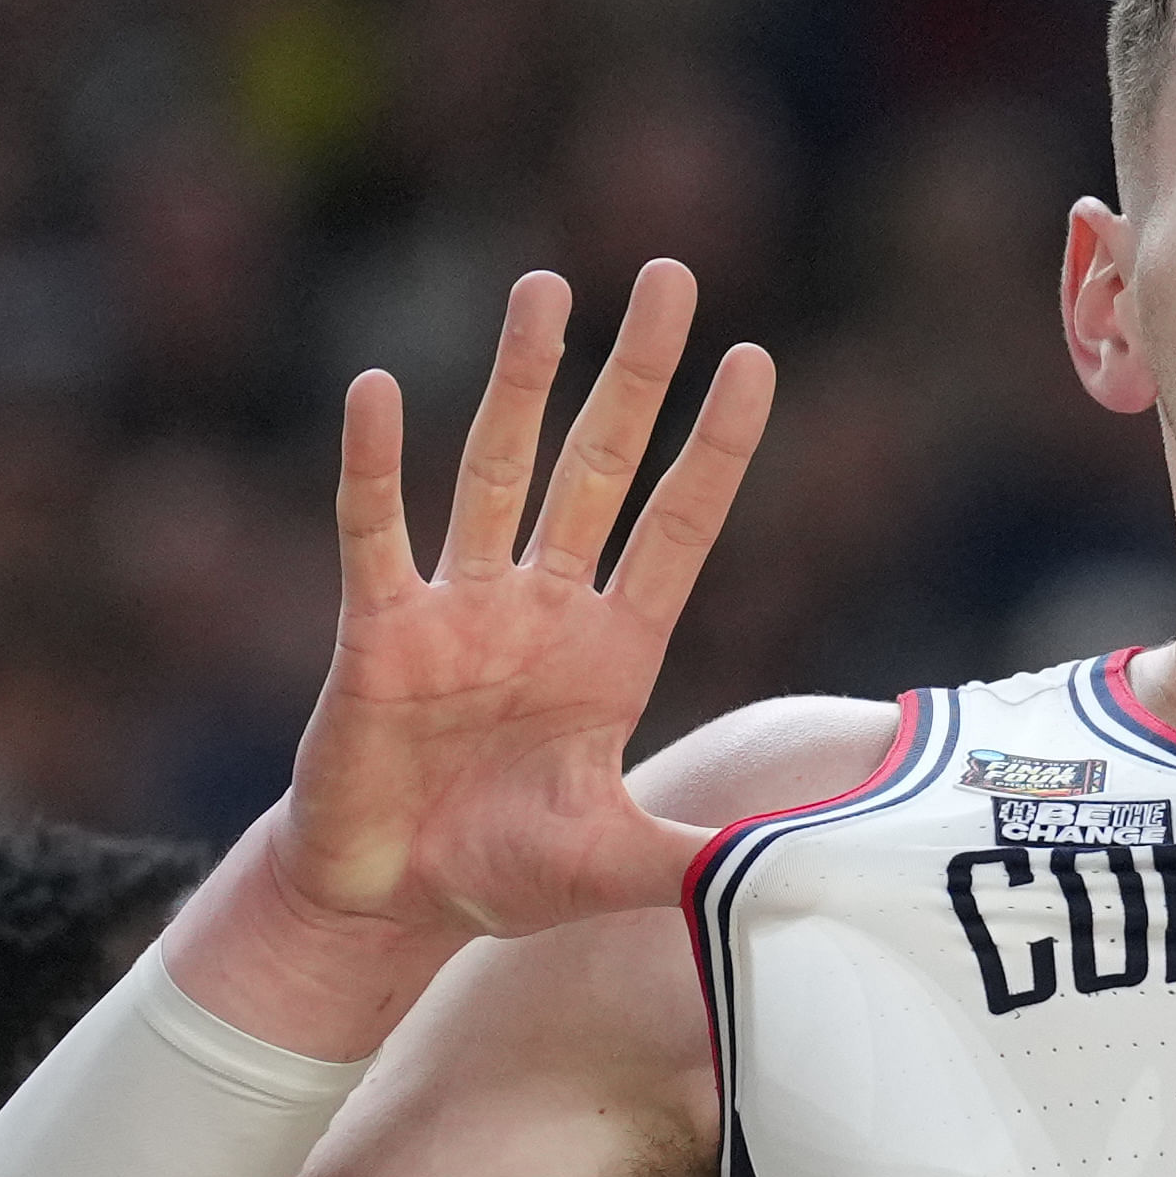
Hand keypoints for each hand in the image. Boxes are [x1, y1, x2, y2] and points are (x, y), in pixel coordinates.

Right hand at [267, 260, 774, 948]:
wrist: (392, 901)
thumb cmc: (504, 872)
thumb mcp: (618, 864)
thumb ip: (701, 858)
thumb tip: (801, 874)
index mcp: (614, 650)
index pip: (678, 528)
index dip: (716, 449)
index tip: (755, 361)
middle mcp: (543, 607)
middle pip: (601, 466)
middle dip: (636, 375)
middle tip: (672, 275)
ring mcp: (461, 609)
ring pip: (497, 470)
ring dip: (521, 380)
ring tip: (548, 285)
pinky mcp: (378, 631)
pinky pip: (376, 532)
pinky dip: (374, 466)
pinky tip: (376, 389)